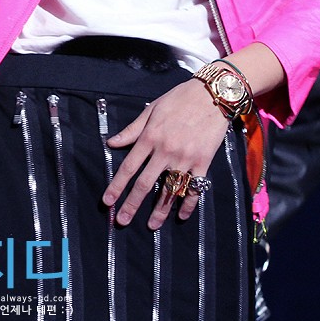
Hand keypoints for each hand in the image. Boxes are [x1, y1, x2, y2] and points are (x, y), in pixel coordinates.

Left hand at [102, 78, 229, 229]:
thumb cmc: (179, 99)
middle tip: (122, 221)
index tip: (107, 201)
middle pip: (145, 184)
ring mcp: (185, 158)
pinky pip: (195, 188)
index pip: (129, 166)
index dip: (117, 186)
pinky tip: (181, 215)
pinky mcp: (203, 162)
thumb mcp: (152, 109)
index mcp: (151, 136)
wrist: (212, 94)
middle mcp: (166, 150)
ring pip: (170, 190)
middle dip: (132, 204)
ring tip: (151, 226)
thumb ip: (132, 129)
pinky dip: (188, 204)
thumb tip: (111, 142)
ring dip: (159, 211)